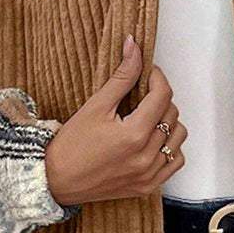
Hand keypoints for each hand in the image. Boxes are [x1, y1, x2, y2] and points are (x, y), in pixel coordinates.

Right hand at [44, 35, 187, 205]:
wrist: (56, 181)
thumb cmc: (70, 145)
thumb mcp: (95, 106)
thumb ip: (121, 77)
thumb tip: (134, 47)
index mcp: (134, 134)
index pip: (162, 95)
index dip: (157, 78)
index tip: (147, 73)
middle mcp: (146, 156)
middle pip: (172, 114)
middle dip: (160, 98)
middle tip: (141, 95)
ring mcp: (149, 174)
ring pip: (178, 136)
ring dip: (168, 122)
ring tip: (147, 117)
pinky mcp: (149, 186)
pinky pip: (176, 161)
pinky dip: (170, 147)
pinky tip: (152, 139)